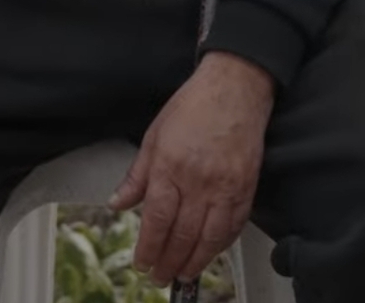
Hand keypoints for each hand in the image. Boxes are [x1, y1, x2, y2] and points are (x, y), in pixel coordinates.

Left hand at [110, 51, 274, 286]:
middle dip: (169, 262)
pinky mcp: (247, 187)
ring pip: (210, 237)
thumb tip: (117, 202)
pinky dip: (222, 244)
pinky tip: (211, 252)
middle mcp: (198, 180)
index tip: (142, 263)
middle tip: (159, 276)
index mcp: (170, 166)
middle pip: (182, 234)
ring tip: (183, 274)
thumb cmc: (194, 106)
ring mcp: (226, 186)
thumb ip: (137, 175)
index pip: (156, 220)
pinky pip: (235, 225)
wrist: (235, 88)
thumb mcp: (154, 136)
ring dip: (196, 261)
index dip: (149, 248)